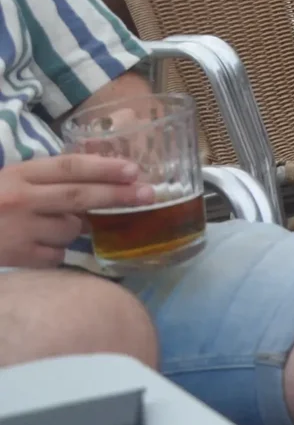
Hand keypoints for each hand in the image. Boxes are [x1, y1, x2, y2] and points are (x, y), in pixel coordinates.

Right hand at [0, 154, 143, 267]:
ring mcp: (18, 230)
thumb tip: (101, 179)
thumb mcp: (12, 180)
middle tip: (149, 194)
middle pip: (79, 196)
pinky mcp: (16, 257)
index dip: (104, 167)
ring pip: (70, 230)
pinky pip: (56, 256)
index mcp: (19, 174)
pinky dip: (56, 252)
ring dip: (74, 229)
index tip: (134, 169)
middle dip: (118, 196)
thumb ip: (47, 179)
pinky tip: (37, 246)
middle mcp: (20, 199)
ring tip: (49, 226)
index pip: (69, 167)